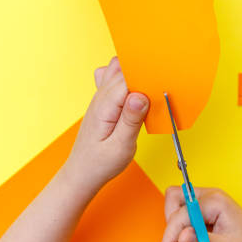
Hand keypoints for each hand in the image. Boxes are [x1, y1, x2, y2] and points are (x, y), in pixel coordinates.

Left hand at [61, 57, 148, 191]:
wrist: (83, 172)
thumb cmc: (100, 163)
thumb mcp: (121, 147)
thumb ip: (131, 120)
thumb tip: (140, 96)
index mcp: (104, 106)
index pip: (126, 78)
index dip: (144, 77)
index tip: (158, 84)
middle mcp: (100, 97)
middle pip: (123, 69)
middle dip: (142, 73)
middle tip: (156, 90)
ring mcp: (100, 97)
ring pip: (117, 69)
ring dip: (133, 74)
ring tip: (147, 90)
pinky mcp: (104, 101)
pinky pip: (114, 79)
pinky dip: (127, 80)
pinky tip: (135, 94)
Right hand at [162, 187, 241, 241]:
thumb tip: (181, 237)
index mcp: (216, 201)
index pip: (181, 212)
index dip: (172, 234)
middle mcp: (210, 197)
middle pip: (174, 198)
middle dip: (172, 224)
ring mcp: (207, 202)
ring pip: (176, 206)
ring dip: (177, 227)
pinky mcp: (205, 211)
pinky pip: (184, 214)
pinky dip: (183, 229)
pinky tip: (195, 241)